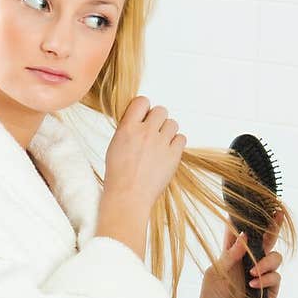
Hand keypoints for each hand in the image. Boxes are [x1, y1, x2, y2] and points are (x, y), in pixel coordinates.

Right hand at [103, 96, 186, 211]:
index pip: (141, 102)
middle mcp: (145, 132)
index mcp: (128, 128)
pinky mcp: (173, 155)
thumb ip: (128, 130)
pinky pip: (182, 138)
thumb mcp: (115, 146)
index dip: (145, 109)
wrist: (128, 196)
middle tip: (154, 133)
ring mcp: (161, 143)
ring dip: (168, 131)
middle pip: (161, 110)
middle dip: (158, 120)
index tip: (145, 117)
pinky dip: (177, 144)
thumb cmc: (119, 176)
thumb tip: (138, 123)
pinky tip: (169, 152)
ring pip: (173, 123)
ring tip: (162, 144)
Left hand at [196, 211, 284, 297]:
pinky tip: (254, 286)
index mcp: (235, 255)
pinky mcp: (268, 293)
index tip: (263, 205)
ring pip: (275, 259)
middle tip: (277, 215)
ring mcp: (261, 278)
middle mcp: (250, 264)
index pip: (247, 233)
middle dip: (274, 227)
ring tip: (253, 273)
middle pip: (267, 241)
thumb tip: (244, 235)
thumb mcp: (216, 270)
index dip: (254, 219)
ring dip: (266, 263)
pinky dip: (266, 280)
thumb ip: (231, 253)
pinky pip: (276, 279)